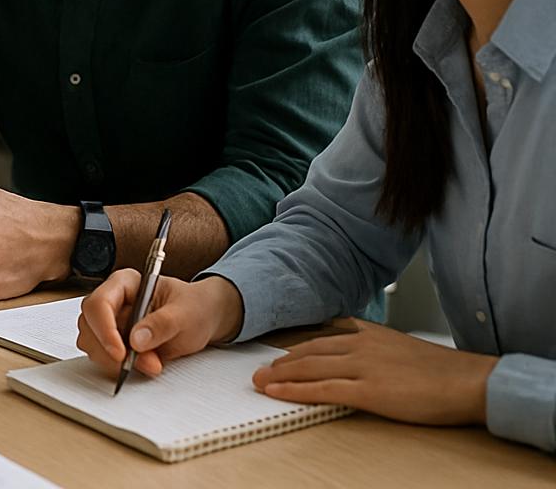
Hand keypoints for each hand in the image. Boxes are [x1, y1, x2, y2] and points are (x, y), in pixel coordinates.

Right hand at [77, 272, 243, 376]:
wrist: (203, 318)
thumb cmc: (195, 307)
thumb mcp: (186, 313)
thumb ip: (163, 324)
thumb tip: (136, 339)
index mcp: (125, 283)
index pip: (99, 303)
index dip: (104, 329)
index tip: (120, 352)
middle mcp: (112, 301)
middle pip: (89, 326)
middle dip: (110, 350)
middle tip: (141, 363)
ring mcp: (110, 322)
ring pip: (91, 344)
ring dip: (116, 361)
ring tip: (151, 362)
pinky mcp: (113, 342)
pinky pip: (103, 357)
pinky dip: (120, 367)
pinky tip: (144, 363)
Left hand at [252, 320, 495, 425]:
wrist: (468, 382)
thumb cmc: (441, 371)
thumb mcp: (401, 347)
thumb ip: (376, 346)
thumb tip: (357, 352)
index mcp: (369, 333)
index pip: (322, 336)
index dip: (297, 346)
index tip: (278, 351)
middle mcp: (360, 345)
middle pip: (309, 351)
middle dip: (281, 361)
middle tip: (260, 369)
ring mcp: (362, 367)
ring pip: (309, 368)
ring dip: (279, 375)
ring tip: (259, 381)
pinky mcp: (367, 391)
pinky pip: (321, 389)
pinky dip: (293, 390)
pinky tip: (275, 392)